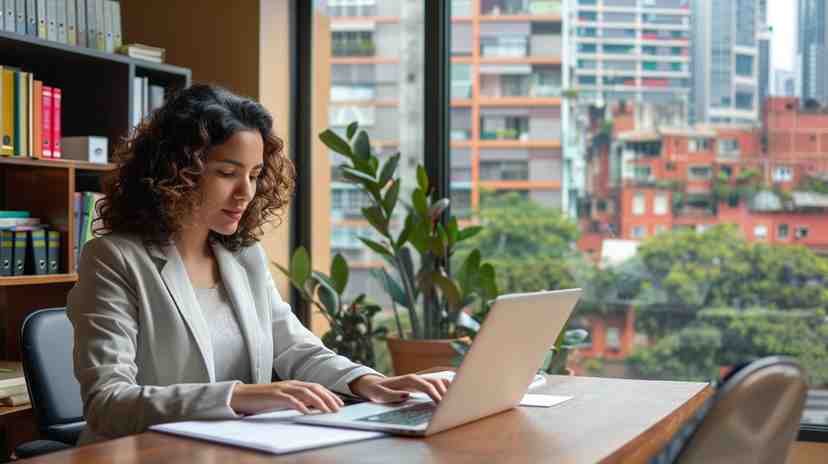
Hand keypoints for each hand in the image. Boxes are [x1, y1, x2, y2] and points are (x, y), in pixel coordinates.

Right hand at [229, 381, 343, 414]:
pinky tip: (307, 412)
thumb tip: (312, 407)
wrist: (242, 395)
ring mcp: (283, 389)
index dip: (329, 394)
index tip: (339, 403)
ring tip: (327, 411)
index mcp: (294, 384)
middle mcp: (291, 384)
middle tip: (338, 408)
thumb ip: (297, 400)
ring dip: (318, 402)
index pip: (316, 387)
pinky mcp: (274, 396)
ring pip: (305, 393)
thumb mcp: (283, 398)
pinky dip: (300, 405)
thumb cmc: (264, 399)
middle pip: (314, 388)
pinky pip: (290, 400)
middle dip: (328, 398)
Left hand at [348, 374, 450, 403]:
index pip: (426, 386)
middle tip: (451, 407)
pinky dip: (446, 387)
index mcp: (408, 379)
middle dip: (445, 393)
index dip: (435, 394)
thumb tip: (407, 395)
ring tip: (455, 402)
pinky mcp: (421, 383)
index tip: (442, 404)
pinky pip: (437, 383)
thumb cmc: (376, 391)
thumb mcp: (379, 395)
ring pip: (439, 381)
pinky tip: (452, 395)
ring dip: (448, 389)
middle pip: (436, 382)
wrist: (373, 384)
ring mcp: (419, 379)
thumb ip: (391, 396)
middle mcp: (416, 378)